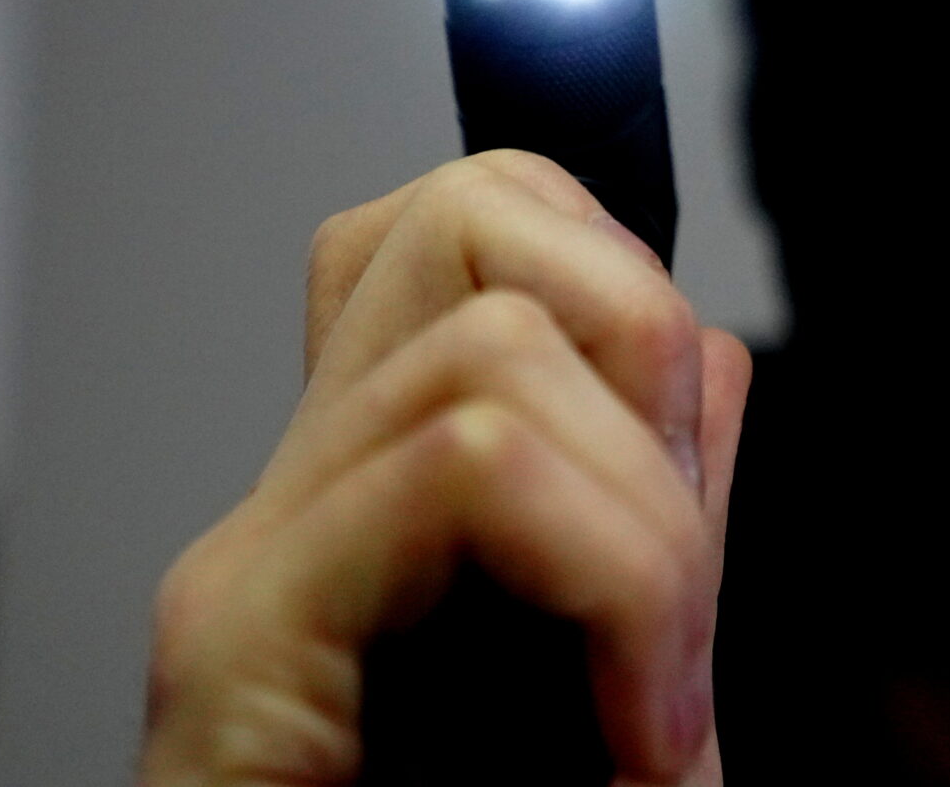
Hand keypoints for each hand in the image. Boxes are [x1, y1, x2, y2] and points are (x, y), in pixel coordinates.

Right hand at [139, 150, 751, 786]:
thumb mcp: (608, 676)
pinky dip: (615, 586)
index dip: (626, 278)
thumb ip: (633, 526)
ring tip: (650, 697)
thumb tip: (707, 381)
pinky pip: (469, 472)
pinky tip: (628, 740)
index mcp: (377, 491)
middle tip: (674, 572)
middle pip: (475, 215)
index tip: (695, 459)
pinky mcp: (242, 650)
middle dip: (649, 349)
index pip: (479, 227)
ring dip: (651, 522)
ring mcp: (253, 567)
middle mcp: (290, 504)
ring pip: (497, 342)